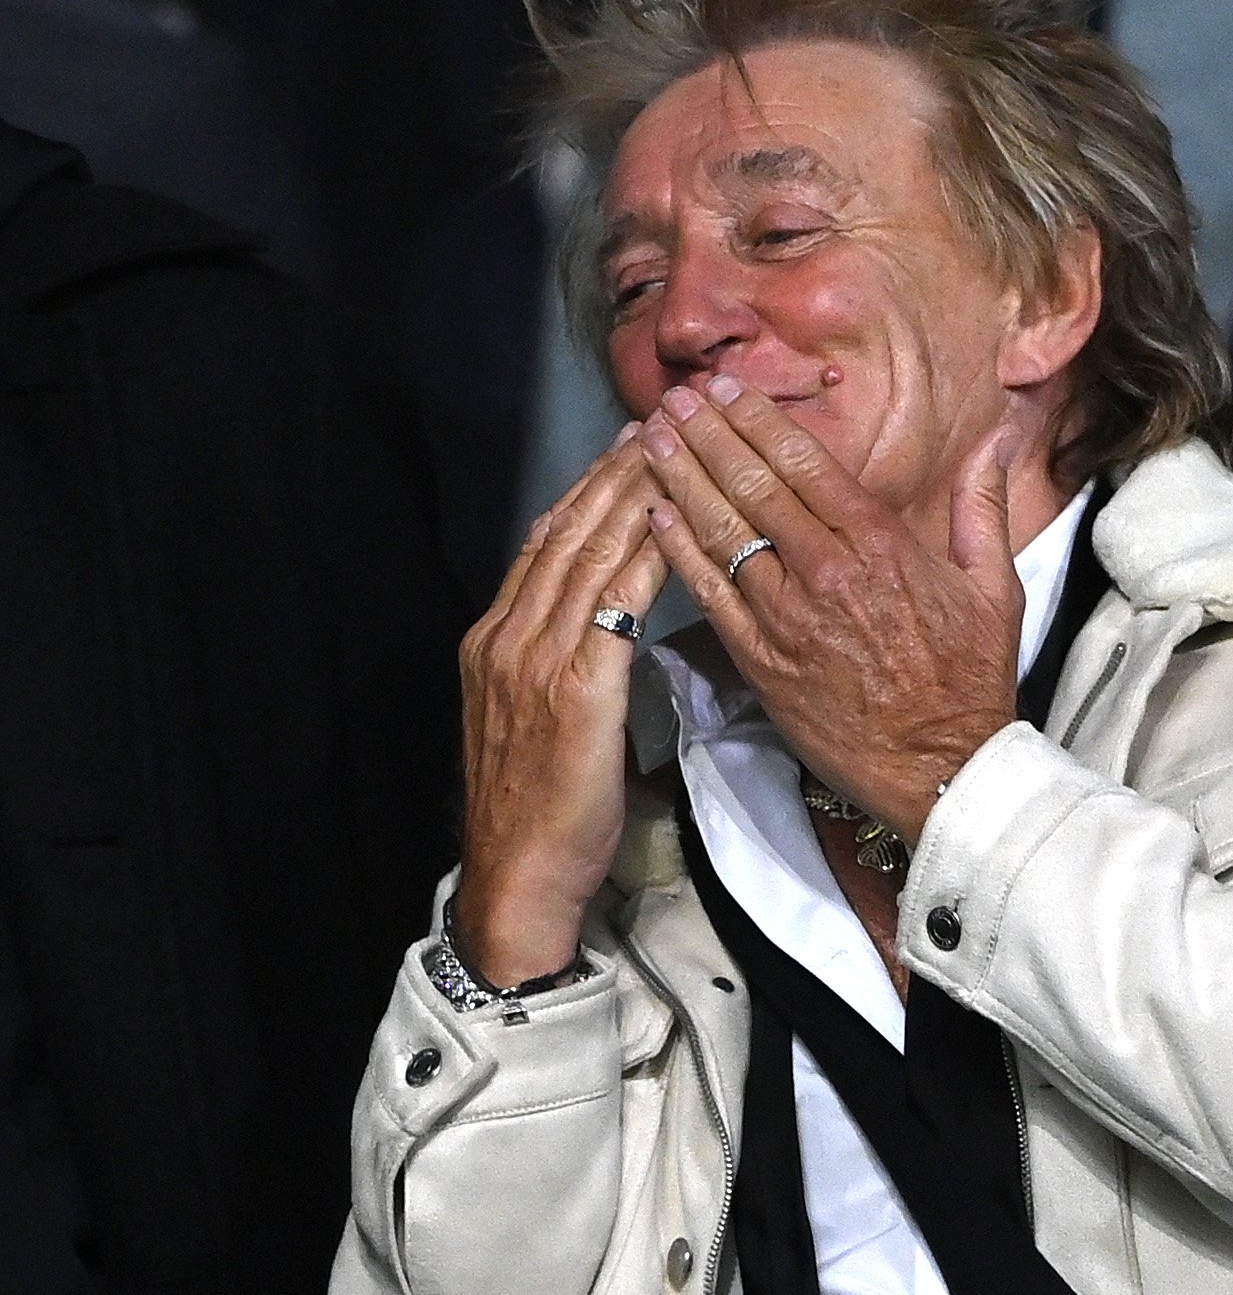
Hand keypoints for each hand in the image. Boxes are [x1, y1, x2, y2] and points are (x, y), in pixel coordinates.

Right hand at [456, 430, 668, 985]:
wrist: (518, 877)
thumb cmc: (544, 816)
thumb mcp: (543, 724)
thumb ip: (563, 667)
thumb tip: (602, 629)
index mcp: (496, 642)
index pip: (545, 543)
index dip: (587, 489)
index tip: (627, 445)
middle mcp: (507, 638)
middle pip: (565, 531)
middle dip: (613, 470)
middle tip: (660, 417)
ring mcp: (534, 661)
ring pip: (586, 554)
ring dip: (632, 494)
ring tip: (673, 444)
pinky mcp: (571, 691)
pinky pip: (611, 606)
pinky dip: (641, 556)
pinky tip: (671, 521)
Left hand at [638, 377, 1023, 841]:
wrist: (943, 768)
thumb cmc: (971, 683)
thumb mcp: (996, 587)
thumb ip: (982, 508)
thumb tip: (995, 440)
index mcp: (880, 543)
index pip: (804, 464)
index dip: (758, 421)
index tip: (727, 389)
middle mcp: (827, 571)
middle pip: (754, 485)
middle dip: (709, 435)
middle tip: (675, 398)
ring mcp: (788, 617)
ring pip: (723, 531)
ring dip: (682, 478)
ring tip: (650, 439)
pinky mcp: (762, 662)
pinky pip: (710, 595)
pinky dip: (680, 551)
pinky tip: (656, 515)